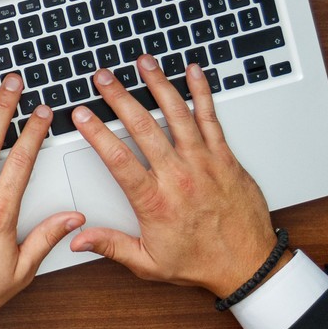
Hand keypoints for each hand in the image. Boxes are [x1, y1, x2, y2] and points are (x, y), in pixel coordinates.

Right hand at [70, 57, 278, 295]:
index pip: (118, 158)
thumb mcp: (148, 264)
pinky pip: (211, 119)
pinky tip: (193, 73)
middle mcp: (179, 177)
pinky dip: (202, 93)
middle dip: (120, 97)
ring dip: (158, 85)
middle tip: (103, 77)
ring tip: (143, 63)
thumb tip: (78, 238)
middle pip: (143, 127)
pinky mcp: (225, 158)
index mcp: (155, 201)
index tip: (81, 114)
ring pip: (177, 115)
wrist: (249, 265)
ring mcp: (204, 163)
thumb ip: (111, 246)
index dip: (97, 132)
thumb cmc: (201, 263)